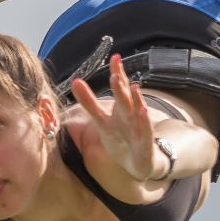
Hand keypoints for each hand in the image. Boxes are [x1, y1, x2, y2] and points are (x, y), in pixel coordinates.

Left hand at [65, 52, 163, 184]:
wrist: (139, 163)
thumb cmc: (121, 139)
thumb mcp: (102, 121)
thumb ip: (89, 102)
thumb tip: (75, 81)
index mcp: (120, 109)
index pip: (120, 88)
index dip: (117, 73)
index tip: (115, 57)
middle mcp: (131, 115)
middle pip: (125, 98)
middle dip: (121, 86)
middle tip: (115, 73)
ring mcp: (139, 128)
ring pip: (136, 112)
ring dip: (135, 100)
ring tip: (133, 87)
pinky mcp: (144, 143)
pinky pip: (144, 132)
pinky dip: (143, 123)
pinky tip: (142, 112)